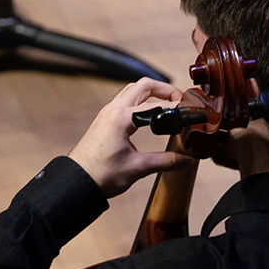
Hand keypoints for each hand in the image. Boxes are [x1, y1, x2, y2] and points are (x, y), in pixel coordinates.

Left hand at [68, 78, 194, 197]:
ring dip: (151, 93)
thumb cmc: (99, 175)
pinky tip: (150, 114)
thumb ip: (166, 161)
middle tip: (181, 100)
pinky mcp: (104, 121)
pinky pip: (125, 101)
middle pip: (144, 86)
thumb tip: (187, 160)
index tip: (192, 113)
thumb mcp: (137, 168)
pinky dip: (140, 101)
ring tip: (169, 104)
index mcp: (121, 118)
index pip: (157, 104)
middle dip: (165, 89)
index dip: (178, 107)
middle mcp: (113, 110)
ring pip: (132, 91)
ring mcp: (107, 114)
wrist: (76, 183)